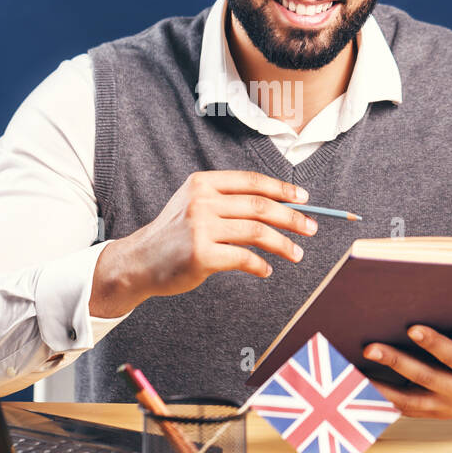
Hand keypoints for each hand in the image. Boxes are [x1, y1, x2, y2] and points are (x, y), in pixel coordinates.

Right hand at [90, 170, 317, 317]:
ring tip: (297, 254)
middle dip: (292, 218)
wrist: (139, 261)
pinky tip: (266, 270)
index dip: (282, 189)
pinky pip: (244, 258)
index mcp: (202, 183)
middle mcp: (202, 201)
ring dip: (283, 244)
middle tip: (311, 229)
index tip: (304, 198)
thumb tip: (279, 207)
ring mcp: (200, 227)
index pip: (251, 181)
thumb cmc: (175, 235)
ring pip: (257, 232)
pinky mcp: (201, 254)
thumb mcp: (194, 204)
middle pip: (260, 206)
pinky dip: (260, 265)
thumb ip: (227, 201)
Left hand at [362, 296, 451, 421]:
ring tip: (349, 375)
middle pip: (424, 378)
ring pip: (408, 400)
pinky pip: (405, 410)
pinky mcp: (437, 413)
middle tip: (369, 348)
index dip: (434, 344)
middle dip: (396, 364)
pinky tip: (356, 390)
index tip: (413, 328)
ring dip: (378, 388)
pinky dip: (381, 402)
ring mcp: (448, 406)